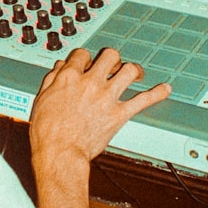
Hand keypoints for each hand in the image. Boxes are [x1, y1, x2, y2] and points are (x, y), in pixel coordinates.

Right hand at [29, 48, 171, 167]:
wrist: (59, 153)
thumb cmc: (47, 132)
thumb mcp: (41, 99)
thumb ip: (52, 80)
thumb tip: (60, 68)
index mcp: (70, 77)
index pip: (82, 54)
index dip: (86, 57)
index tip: (88, 62)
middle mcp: (91, 82)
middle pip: (110, 56)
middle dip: (113, 59)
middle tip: (113, 66)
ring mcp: (107, 97)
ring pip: (129, 71)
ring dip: (134, 70)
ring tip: (136, 73)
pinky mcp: (119, 114)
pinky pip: (143, 100)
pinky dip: (157, 94)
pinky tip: (165, 89)